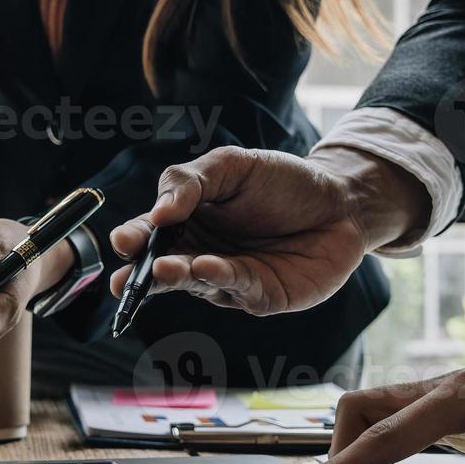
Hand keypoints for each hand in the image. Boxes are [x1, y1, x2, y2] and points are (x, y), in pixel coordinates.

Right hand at [107, 145, 428, 314]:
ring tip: (162, 269)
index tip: (122, 242)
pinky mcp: (259, 297)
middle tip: (124, 281)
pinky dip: (217, 277)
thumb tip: (158, 212)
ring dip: (175, 277)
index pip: (150, 235)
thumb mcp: (232, 166)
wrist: (342, 202)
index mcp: (186, 223)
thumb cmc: (283, 182)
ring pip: (194, 283)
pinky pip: (234, 288)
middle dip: (140, 277)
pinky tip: (205, 266)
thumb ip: (189, 182)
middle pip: (161, 269)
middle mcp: (199, 255)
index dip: (133, 239)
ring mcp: (227, 280)